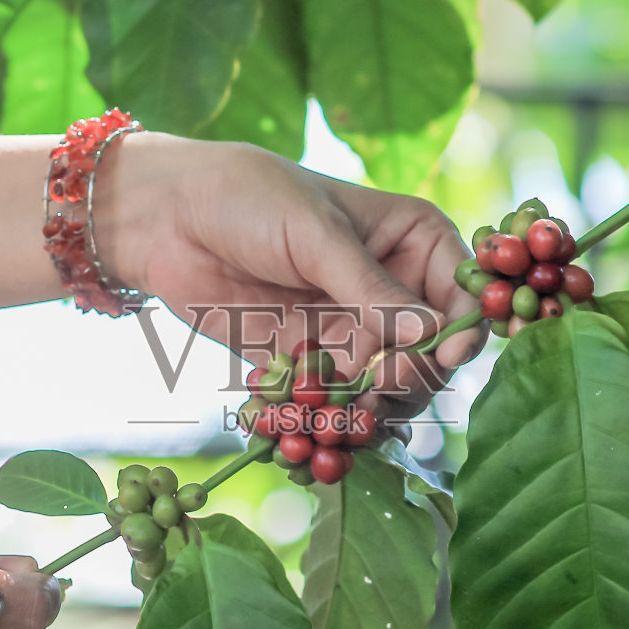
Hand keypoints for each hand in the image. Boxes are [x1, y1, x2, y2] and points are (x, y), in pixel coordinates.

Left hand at [100, 136, 485, 421]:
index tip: (436, 359)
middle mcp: (394, 291)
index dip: (458, 336)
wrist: (164, 218)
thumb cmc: (247, 197)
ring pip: (386, 394)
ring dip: (366, 416)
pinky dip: (322, 425)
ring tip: (337, 423)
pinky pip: (333, 407)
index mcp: (414, 242)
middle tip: (374, 394)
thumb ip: (370, 288)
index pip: (463, 300)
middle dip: (409, 384)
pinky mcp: (311, 364)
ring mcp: (353, 332)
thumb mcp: (315, 234)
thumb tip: (432, 336)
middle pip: (432, 360)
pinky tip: (301, 431)